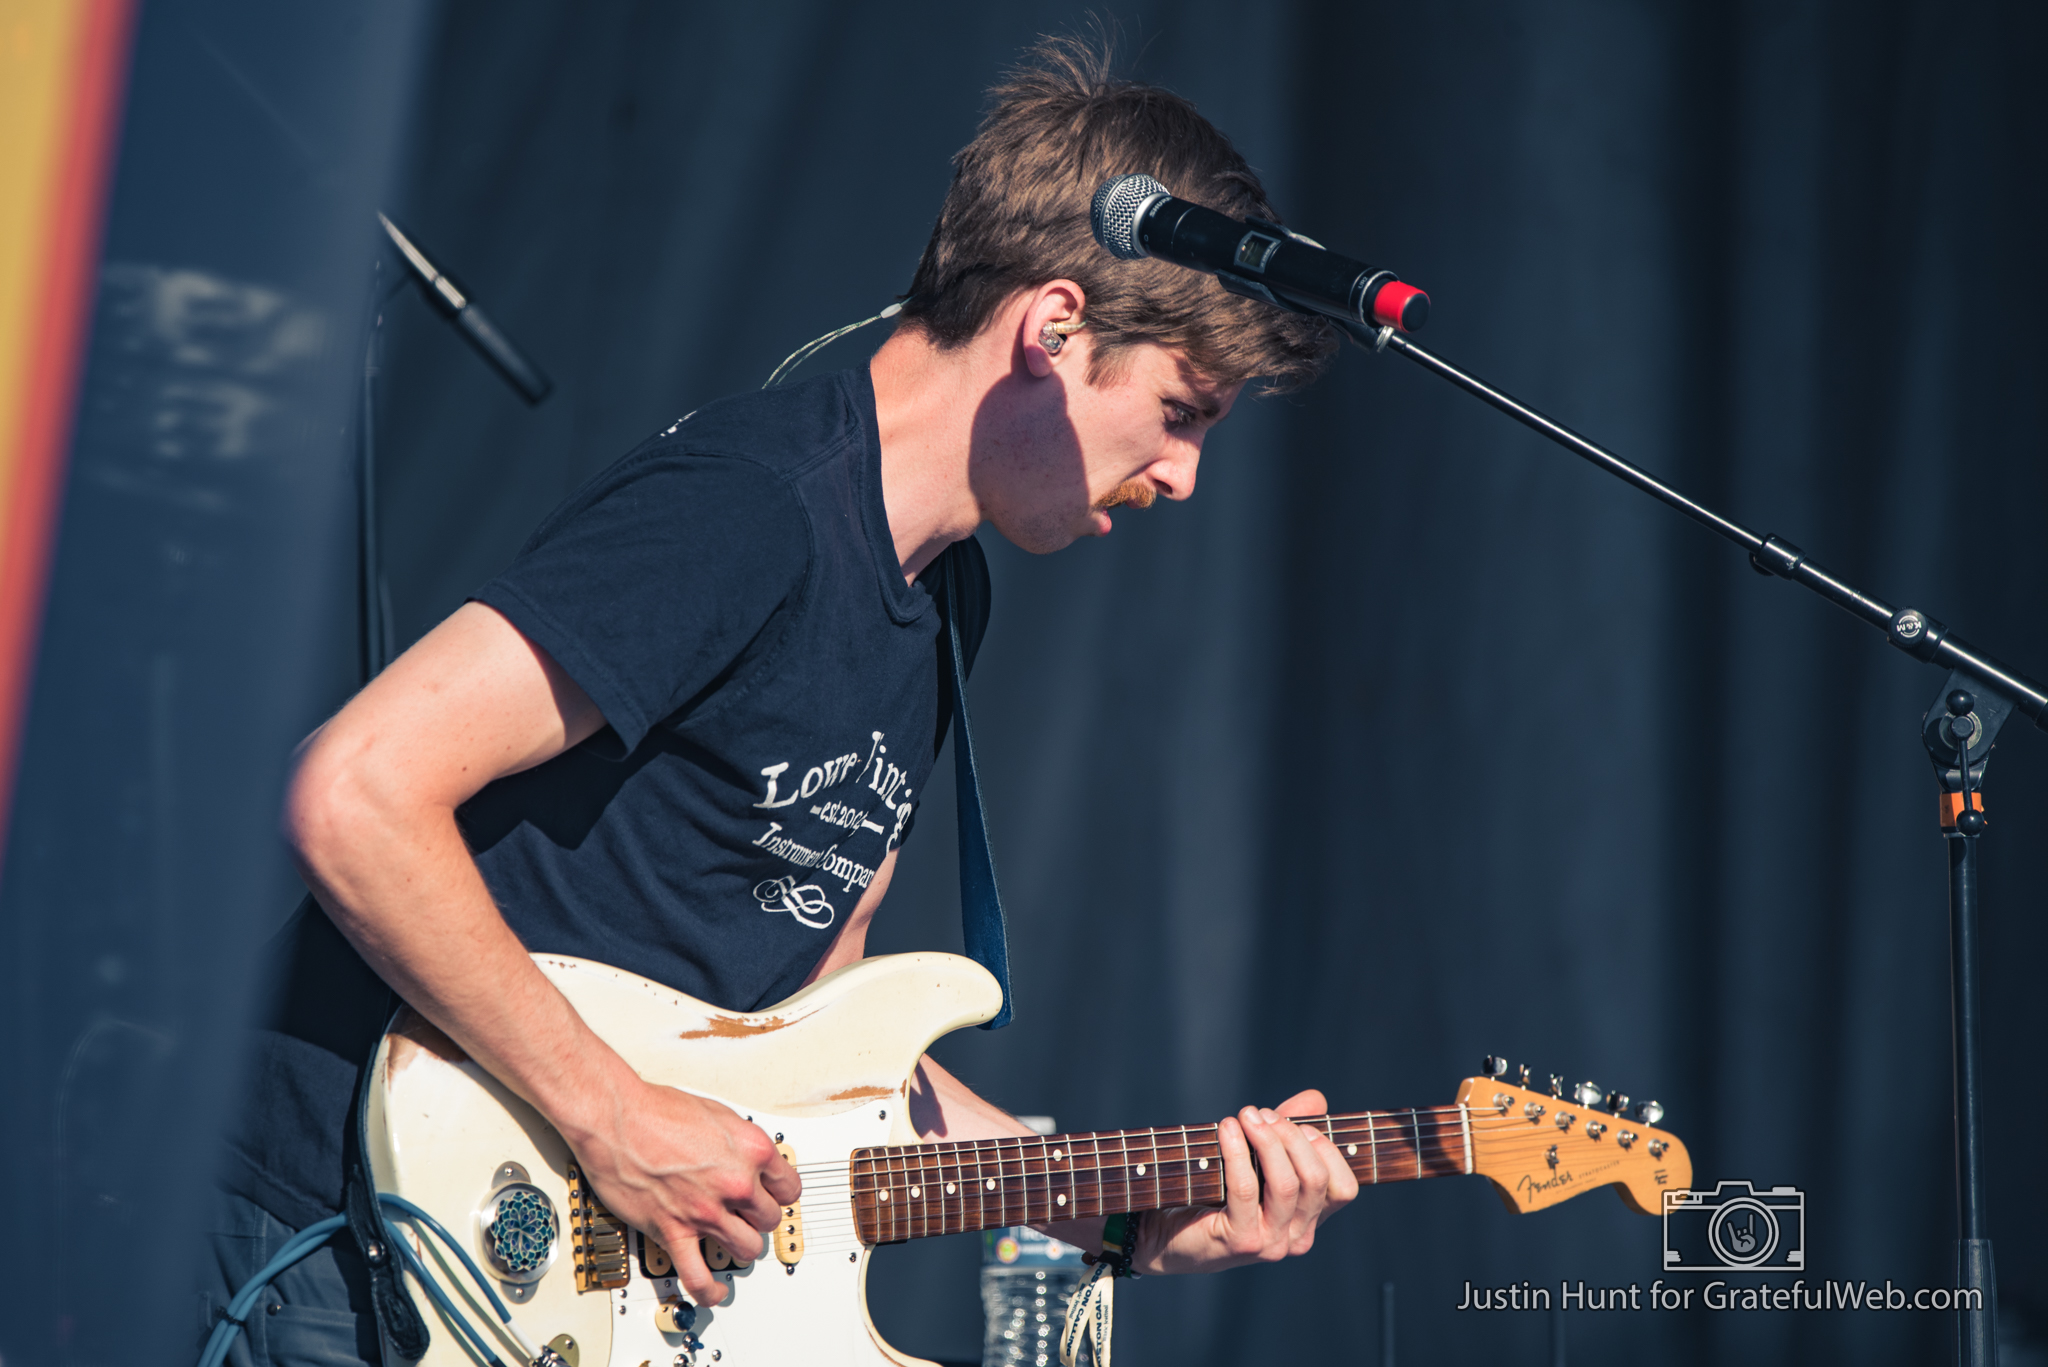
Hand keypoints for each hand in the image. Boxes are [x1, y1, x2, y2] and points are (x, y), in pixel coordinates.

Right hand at [560, 1076, 800, 1306]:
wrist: (616, 1118)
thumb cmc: (656, 1110)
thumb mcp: (717, 1113)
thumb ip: (739, 1142)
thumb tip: (748, 1158)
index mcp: (751, 1150)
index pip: (789, 1187)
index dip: (779, 1193)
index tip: (772, 1196)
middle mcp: (734, 1182)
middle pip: (770, 1219)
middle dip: (760, 1217)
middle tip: (748, 1214)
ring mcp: (705, 1210)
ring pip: (748, 1248)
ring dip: (743, 1245)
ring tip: (734, 1240)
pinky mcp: (674, 1231)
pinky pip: (699, 1276)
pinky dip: (710, 1290)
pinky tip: (716, 1290)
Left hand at [1137, 1089, 1358, 1274]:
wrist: (1167, 1233)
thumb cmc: (1216, 1192)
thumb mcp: (1258, 1157)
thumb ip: (1290, 1128)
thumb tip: (1316, 1098)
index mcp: (1309, 1219)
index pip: (1344, 1188)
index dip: (1327, 1150)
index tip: (1300, 1124)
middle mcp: (1297, 1237)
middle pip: (1316, 1179)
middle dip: (1291, 1136)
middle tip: (1262, 1113)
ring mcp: (1271, 1244)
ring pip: (1286, 1184)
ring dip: (1267, 1139)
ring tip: (1247, 1115)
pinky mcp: (1240, 1241)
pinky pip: (1245, 1188)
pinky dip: (1237, 1151)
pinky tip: (1227, 1129)